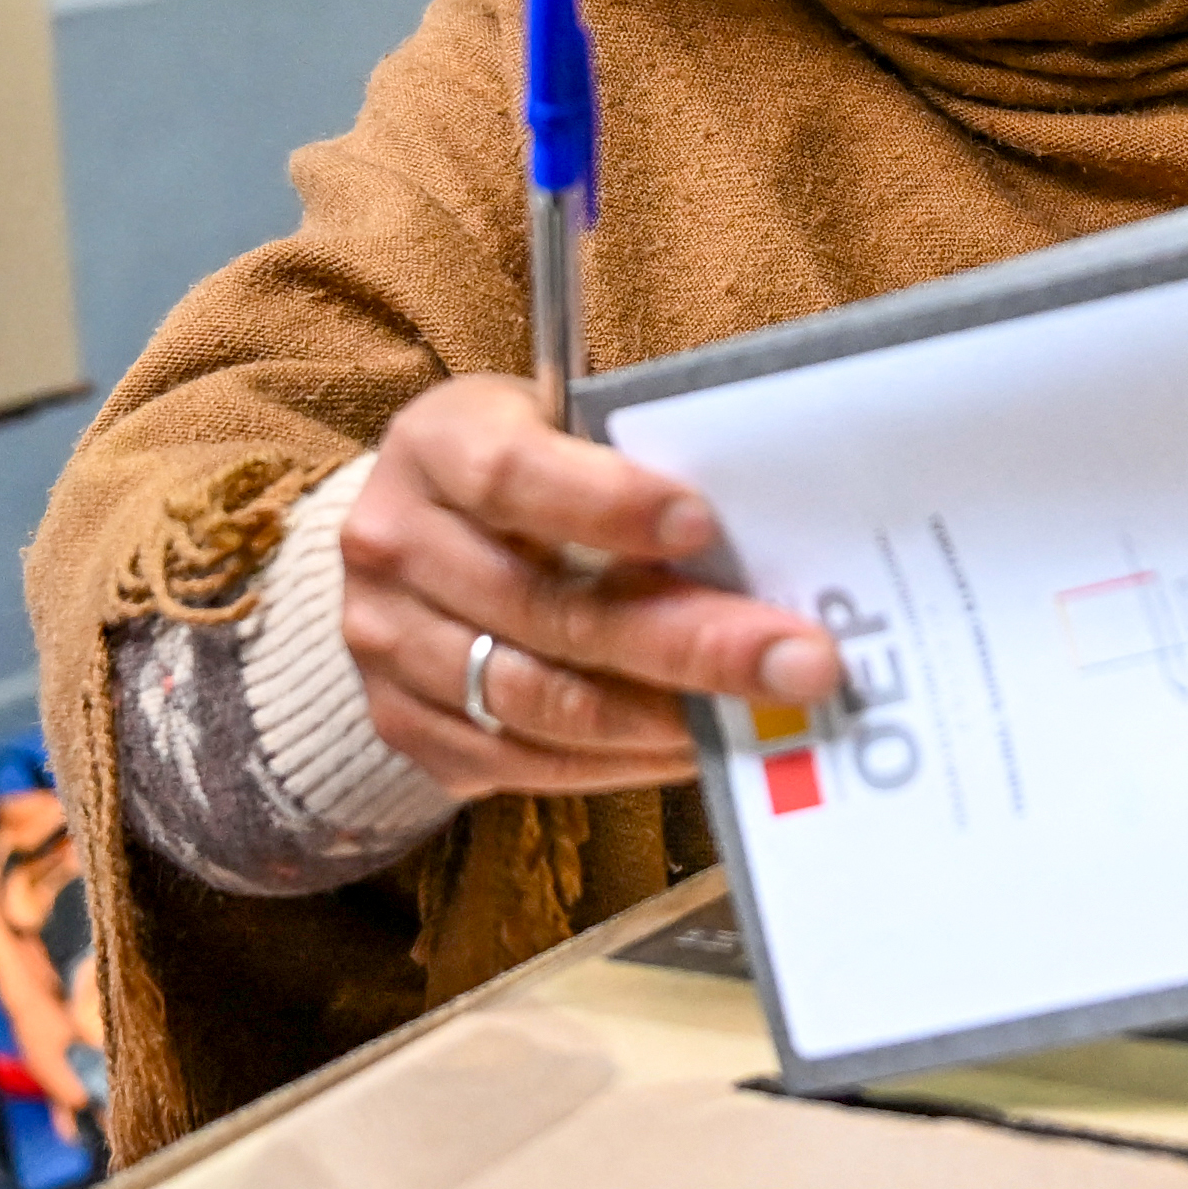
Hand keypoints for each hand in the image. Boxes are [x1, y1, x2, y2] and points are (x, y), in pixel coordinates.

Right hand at [342, 376, 844, 802]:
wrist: (405, 537)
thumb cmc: (517, 467)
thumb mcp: (555, 425)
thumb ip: (629, 460)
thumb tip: (764, 526)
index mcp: (433, 448)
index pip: (512, 478)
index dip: (608, 505)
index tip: (703, 526)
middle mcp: (392, 548)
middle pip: (547, 611)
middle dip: (689, 643)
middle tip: (799, 662)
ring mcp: (388, 646)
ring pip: (537, 702)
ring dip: (663, 719)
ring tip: (762, 717)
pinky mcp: (403, 725)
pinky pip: (523, 763)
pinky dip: (620, 763)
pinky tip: (693, 748)